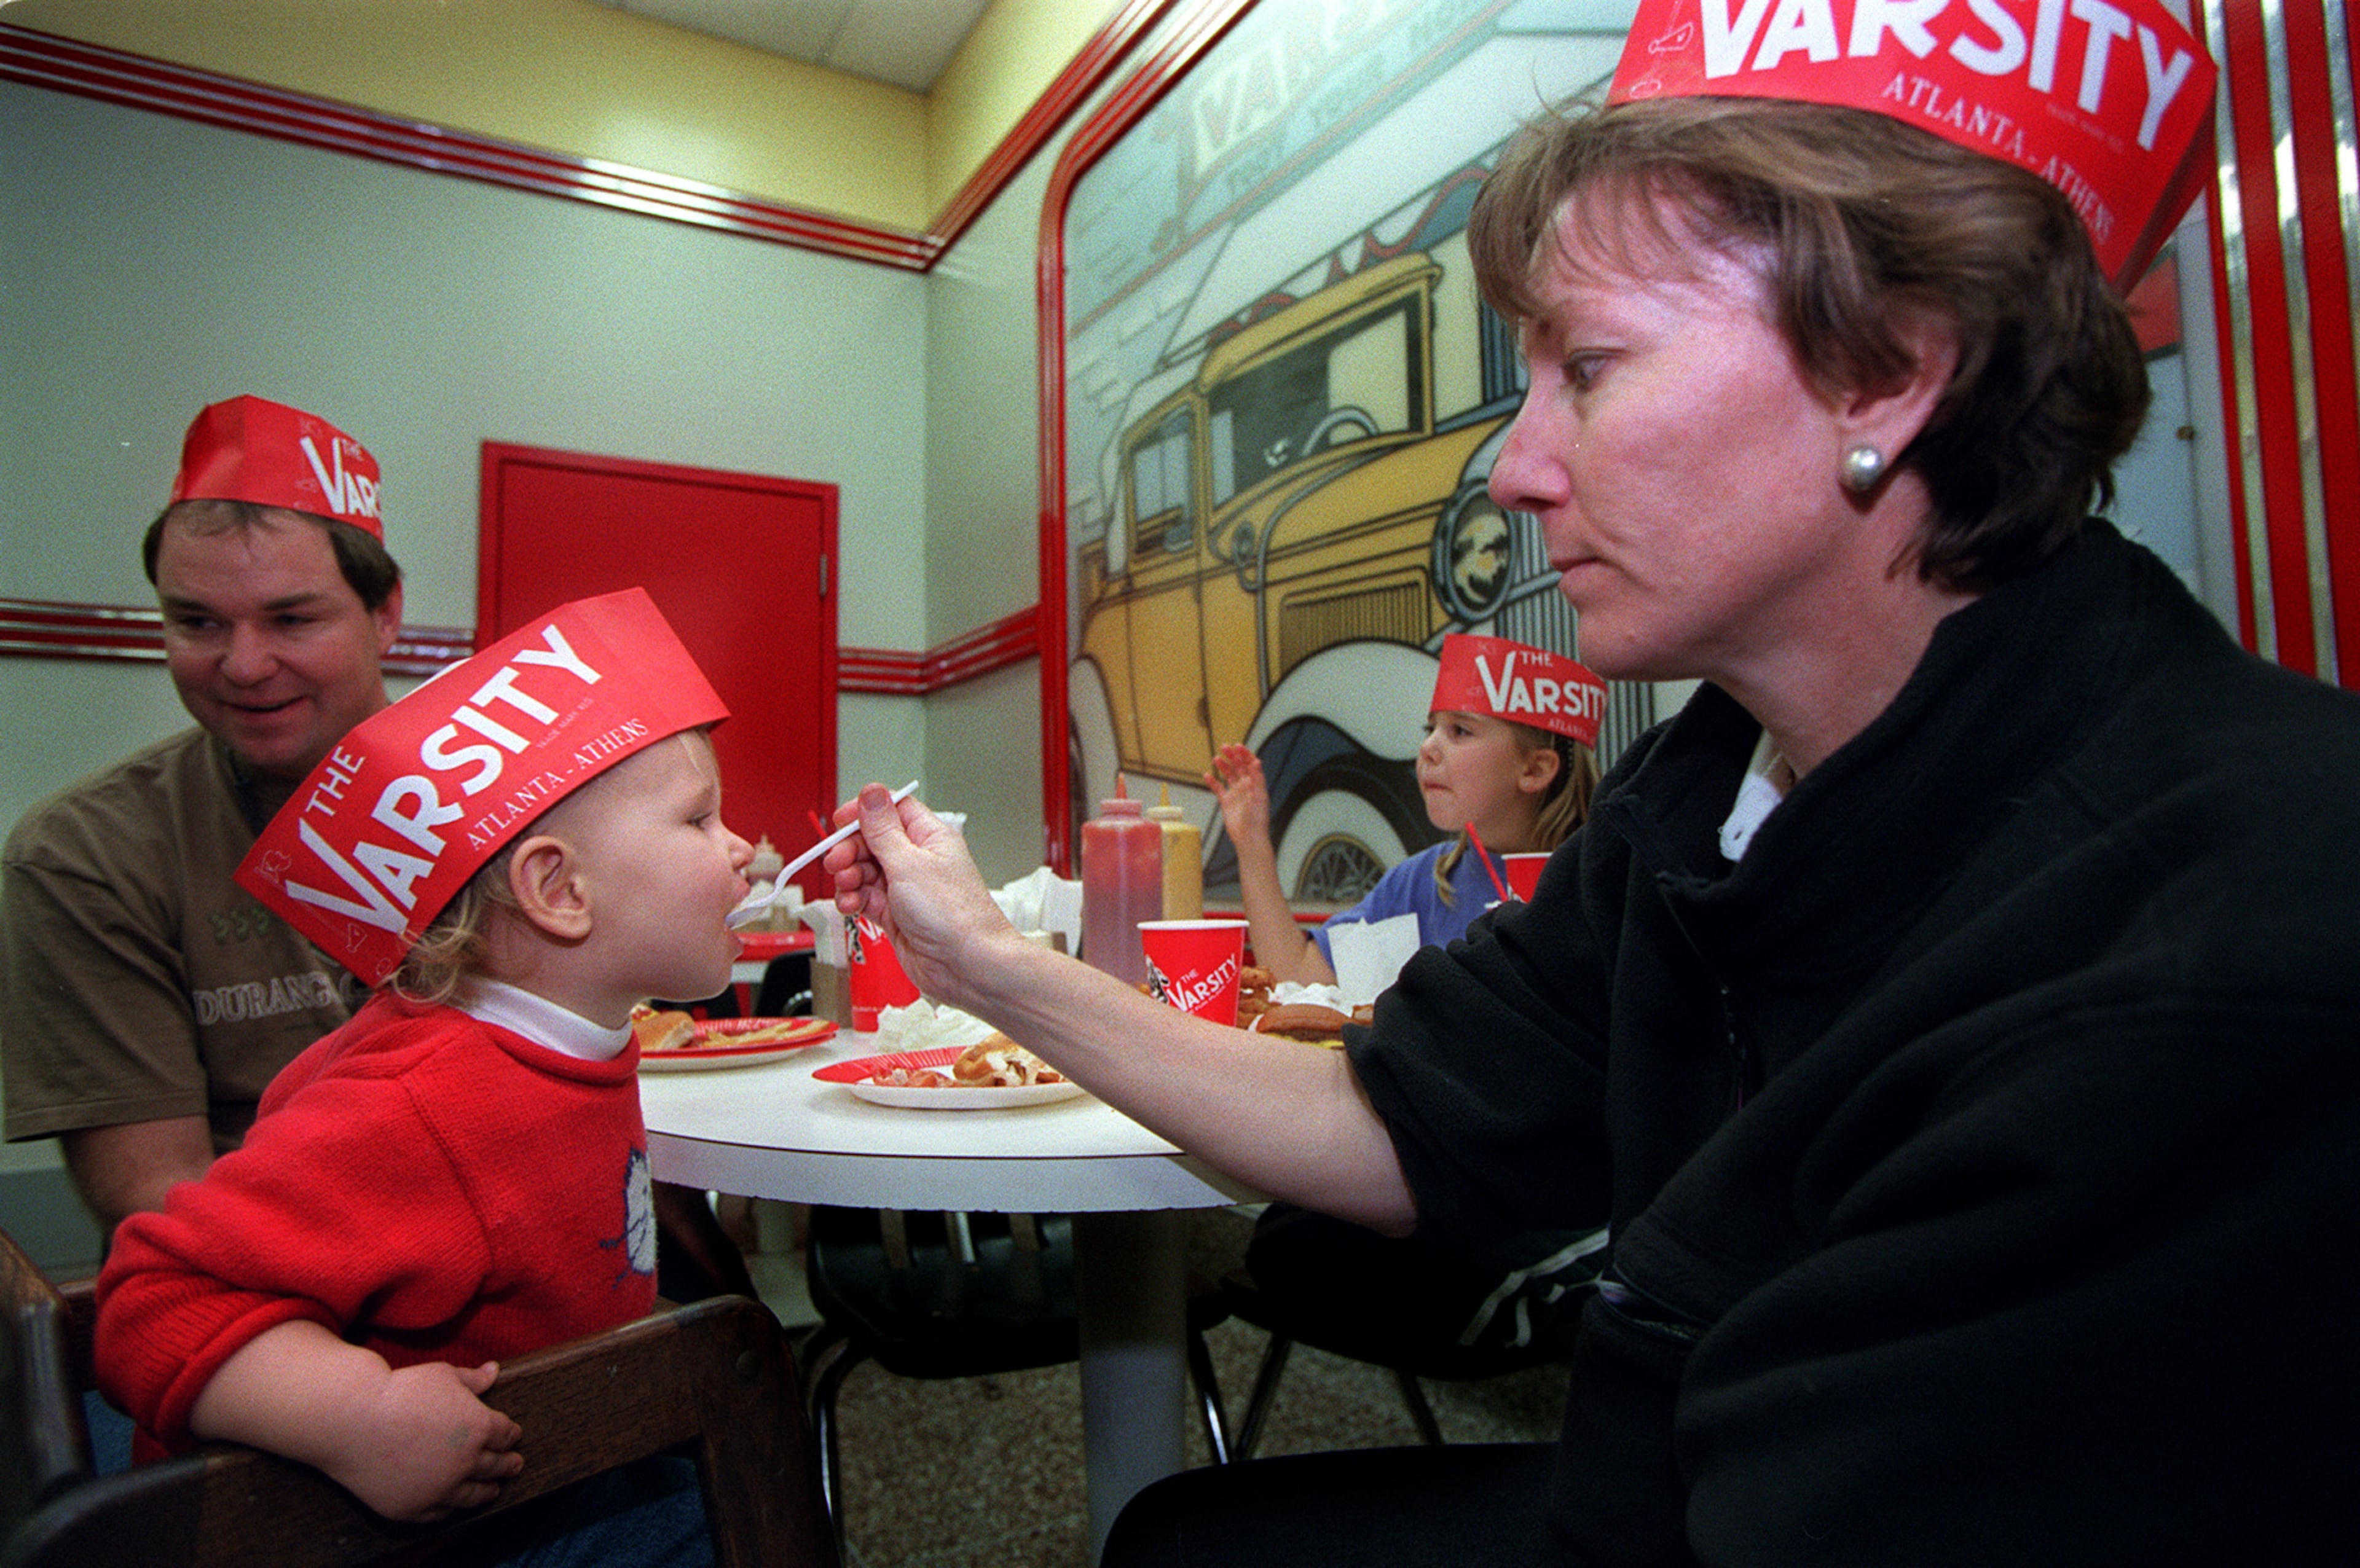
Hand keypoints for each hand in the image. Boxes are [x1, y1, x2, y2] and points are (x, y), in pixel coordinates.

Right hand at [328, 1359, 522, 1522]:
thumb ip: (472, 1379)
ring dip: (487, 1491)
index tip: (513, 1435)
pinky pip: (439, 1512)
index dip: (511, 1434)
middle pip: (496, 1466)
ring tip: (494, 1489)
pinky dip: (450, 1507)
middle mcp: (465, 1462)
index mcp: (479, 1428)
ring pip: (472, 1495)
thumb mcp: (443, 1375)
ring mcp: (439, 1489)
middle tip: (515, 1465)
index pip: (505, 1434)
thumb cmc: (399, 1390)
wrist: (352, 1418)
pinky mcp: (412, 1507)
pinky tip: (455, 1504)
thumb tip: (495, 1371)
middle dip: (508, 1464)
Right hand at [825, 783, 1018, 1006]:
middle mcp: (918, 860)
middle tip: (837, 862)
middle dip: (850, 850)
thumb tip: (872, 793)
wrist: (967, 965)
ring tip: (848, 887)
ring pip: (865, 871)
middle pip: (872, 841)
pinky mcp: (896, 914)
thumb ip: (884, 830)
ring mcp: (906, 888)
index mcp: (929, 837)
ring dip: (849, 877)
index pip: (892, 810)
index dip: (864, 813)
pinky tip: (851, 905)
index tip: (841, 822)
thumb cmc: (954, 915)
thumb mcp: (910, 864)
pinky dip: (853, 900)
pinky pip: (865, 898)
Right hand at [1205, 744, 1273, 862]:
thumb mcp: (1259, 797)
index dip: (1245, 754)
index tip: (1238, 746)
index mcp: (1256, 784)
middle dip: (1232, 756)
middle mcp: (1247, 787)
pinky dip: (1212, 782)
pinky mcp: (1227, 802)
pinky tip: (1206, 775)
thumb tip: (1256, 762)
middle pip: (1239, 767)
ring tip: (1216, 759)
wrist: (1249, 838)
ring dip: (1223, 766)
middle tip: (1224, 747)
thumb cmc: (1258, 820)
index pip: (1251, 764)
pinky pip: (1218, 789)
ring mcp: (1236, 793)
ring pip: (1228, 775)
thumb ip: (1257, 779)